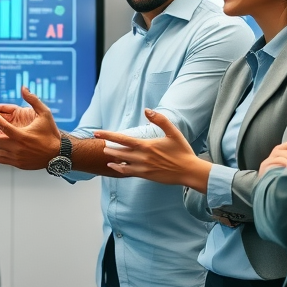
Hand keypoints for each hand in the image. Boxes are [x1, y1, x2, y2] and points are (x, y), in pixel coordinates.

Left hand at [0, 87, 60, 169]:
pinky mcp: (18, 164)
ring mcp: (17, 157)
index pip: (4, 127)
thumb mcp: (45, 114)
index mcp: (22, 135)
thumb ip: (33, 100)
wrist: (58, 154)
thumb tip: (23, 88)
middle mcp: (18, 147)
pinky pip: (0, 161)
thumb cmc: (51, 133)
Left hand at [93, 110, 211, 190]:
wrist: (189, 171)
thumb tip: (147, 110)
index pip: (122, 139)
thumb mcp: (173, 133)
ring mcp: (143, 167)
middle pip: (118, 151)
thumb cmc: (182, 151)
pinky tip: (113, 166)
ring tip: (105, 152)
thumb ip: (160, 120)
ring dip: (112, 157)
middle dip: (108, 146)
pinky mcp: (145, 175)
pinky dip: (118, 168)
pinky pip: (128, 172)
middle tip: (100, 142)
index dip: (108, 135)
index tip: (97, 133)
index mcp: (146, 145)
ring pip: (121, 162)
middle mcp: (142, 157)